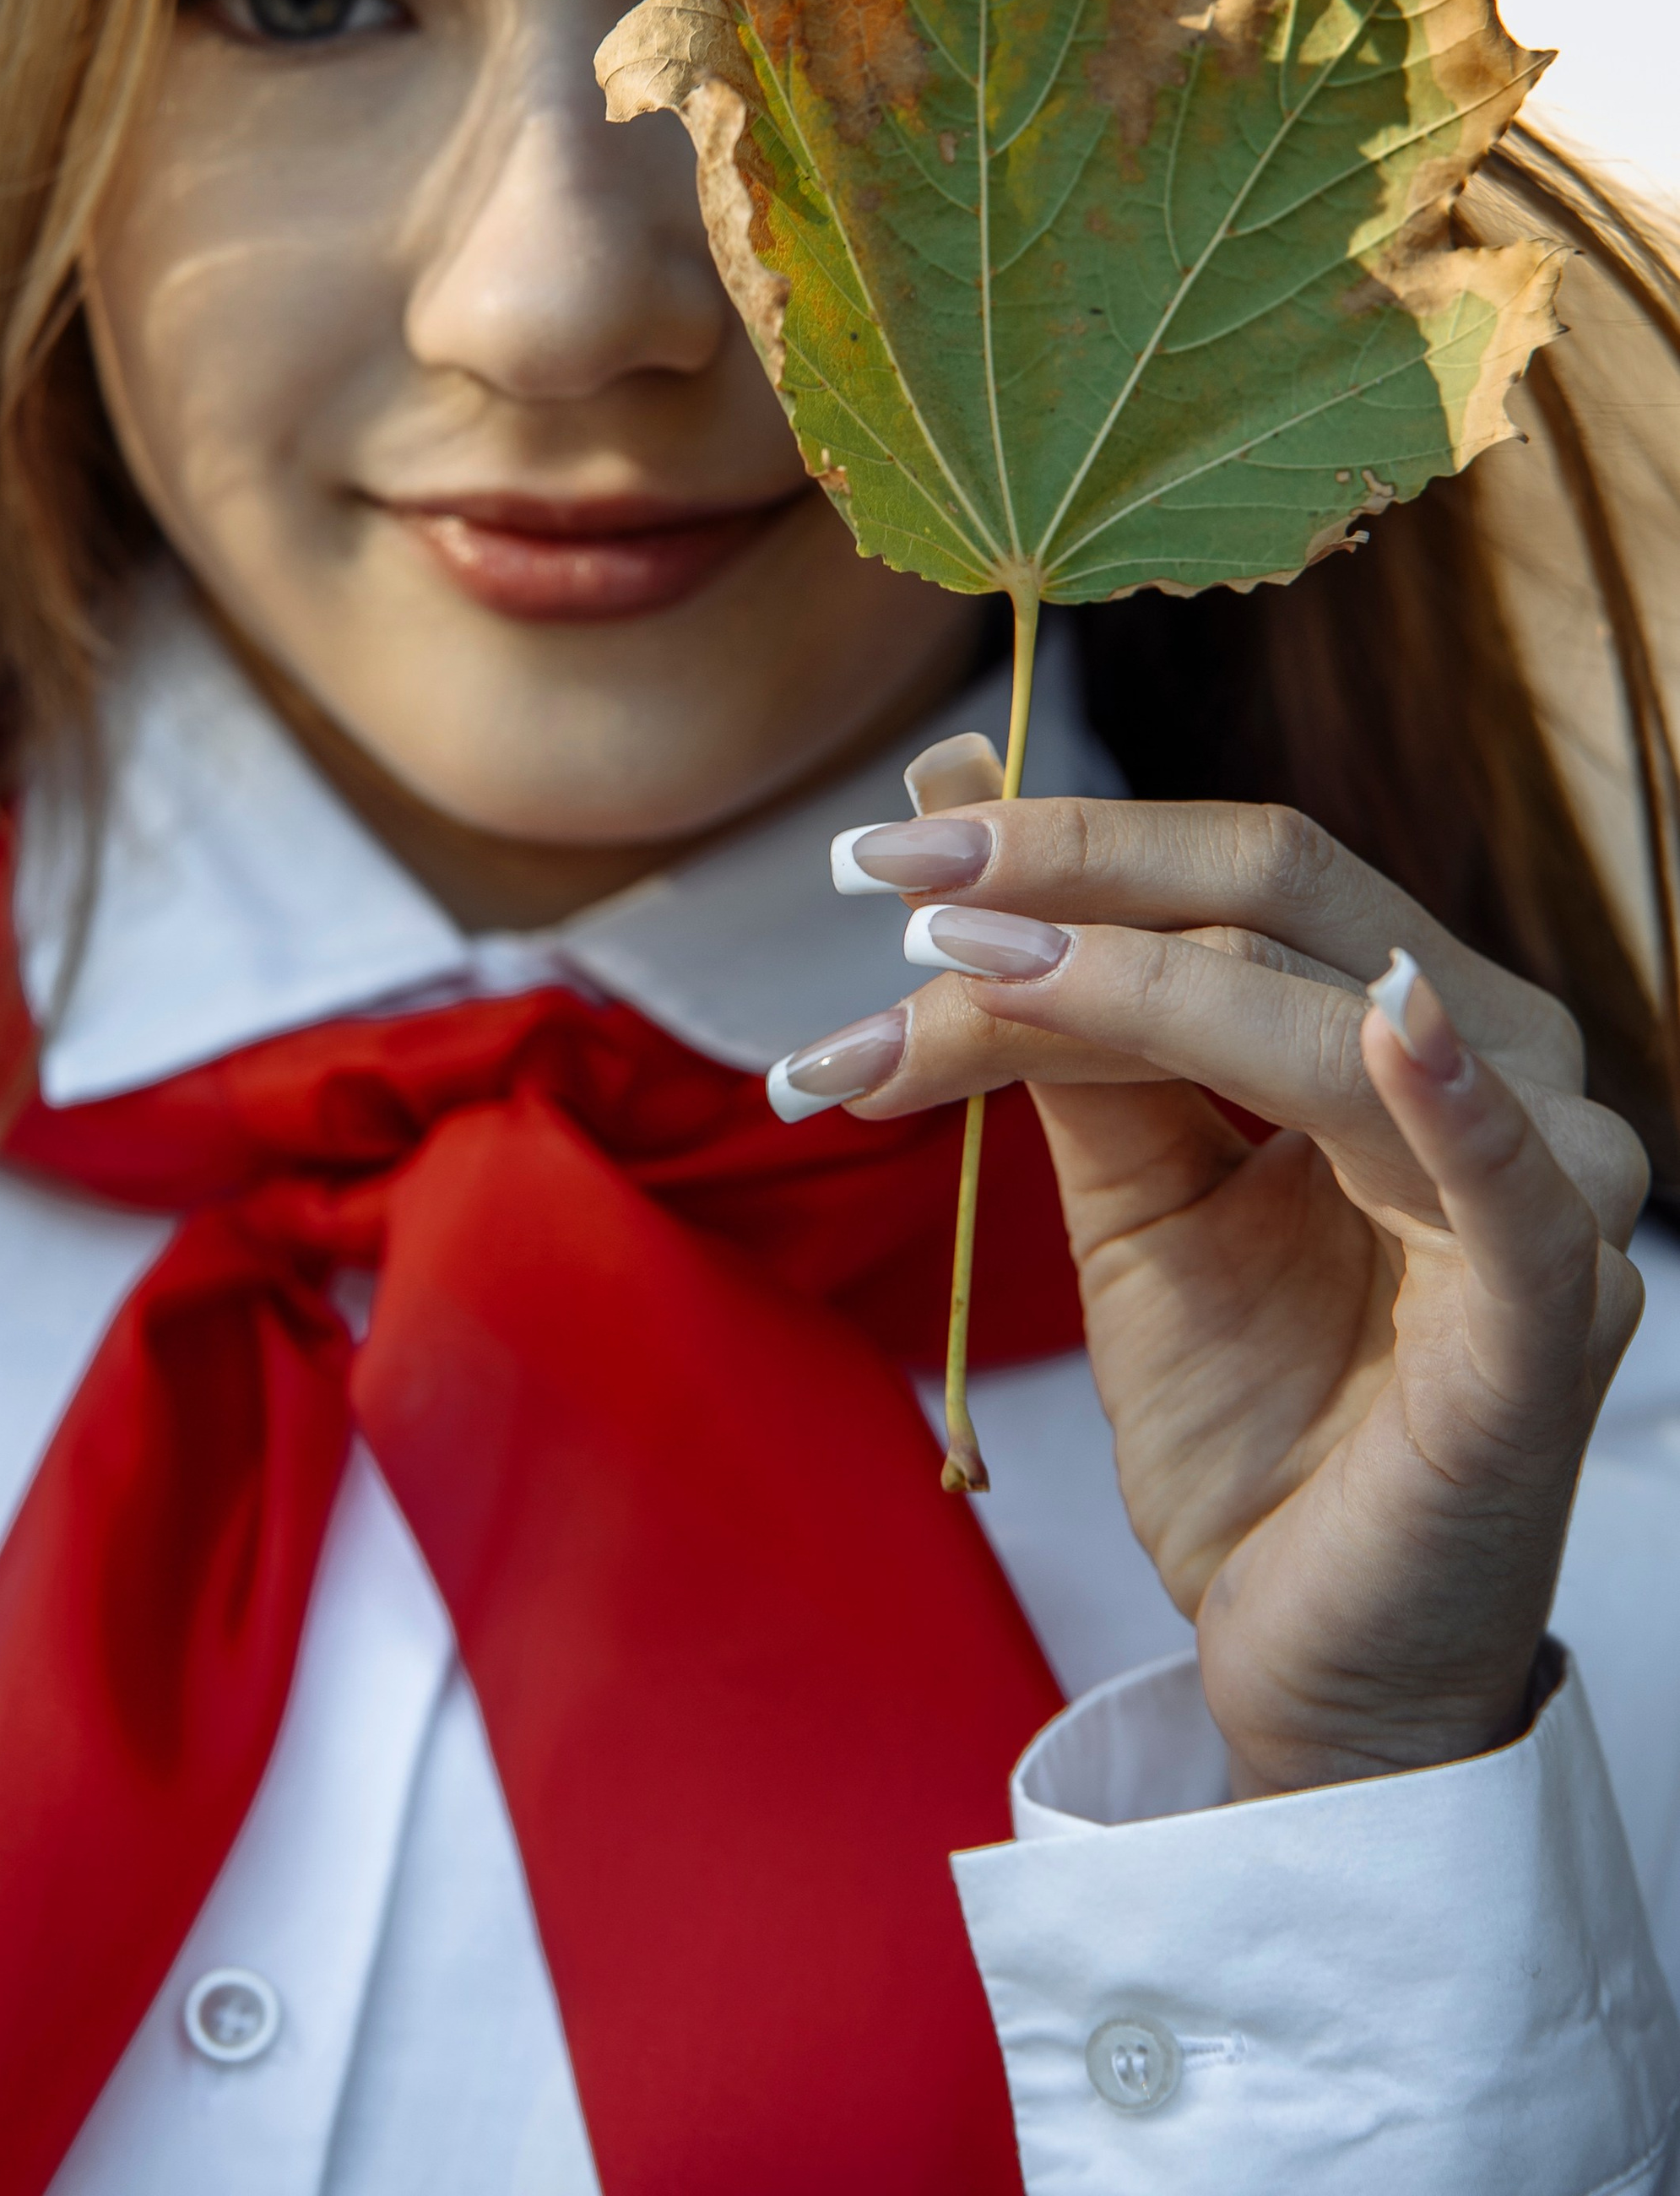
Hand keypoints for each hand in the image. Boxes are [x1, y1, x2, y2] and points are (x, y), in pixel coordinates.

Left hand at [783, 785, 1649, 1797]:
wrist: (1304, 1653)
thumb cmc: (1245, 1421)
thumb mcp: (1127, 1187)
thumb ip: (1060, 1010)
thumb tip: (955, 784)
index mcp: (1414, 1020)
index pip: (1242, 877)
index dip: (1065, 842)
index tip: (887, 848)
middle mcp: (1501, 1069)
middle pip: (1282, 900)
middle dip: (1068, 879)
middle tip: (895, 881)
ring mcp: (1545, 1190)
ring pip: (1324, 1020)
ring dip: (1122, 979)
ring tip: (954, 969)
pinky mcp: (1551, 1326)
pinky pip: (1509, 1190)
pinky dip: (1448, 1099)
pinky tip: (1385, 1023)